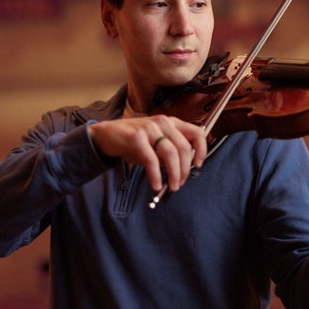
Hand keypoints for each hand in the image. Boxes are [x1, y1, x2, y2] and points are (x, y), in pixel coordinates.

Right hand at [88, 115, 207, 193]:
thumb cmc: (133, 141)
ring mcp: (149, 128)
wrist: (106, 135)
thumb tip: (182, 172)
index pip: (197, 132)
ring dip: (174, 174)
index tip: (198, 165)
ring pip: (170, 153)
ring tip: (171, 187)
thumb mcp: (155, 144)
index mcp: (171, 123)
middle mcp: (163, 122)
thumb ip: (170, 154)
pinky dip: (155, 175)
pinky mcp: (136, 136)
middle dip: (185, 170)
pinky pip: (151, 160)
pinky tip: (156, 184)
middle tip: (180, 183)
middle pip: (184, 147)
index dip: (201, 150)